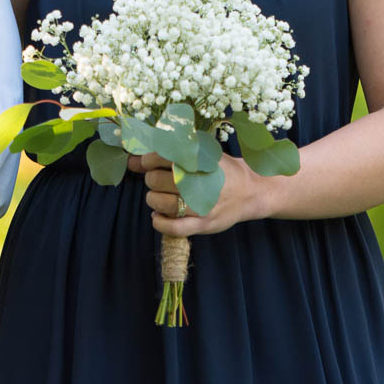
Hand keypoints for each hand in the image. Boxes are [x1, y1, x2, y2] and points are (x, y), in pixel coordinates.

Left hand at [133, 151, 270, 237]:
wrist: (251, 191)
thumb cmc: (222, 170)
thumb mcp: (202, 155)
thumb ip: (169, 155)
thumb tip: (131, 159)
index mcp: (198, 160)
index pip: (160, 157)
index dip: (148, 160)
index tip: (148, 163)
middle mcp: (199, 182)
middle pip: (157, 180)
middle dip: (152, 179)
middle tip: (159, 179)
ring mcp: (202, 205)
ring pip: (162, 203)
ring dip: (153, 199)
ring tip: (159, 196)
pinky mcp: (204, 224)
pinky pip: (173, 228)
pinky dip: (160, 223)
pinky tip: (158, 216)